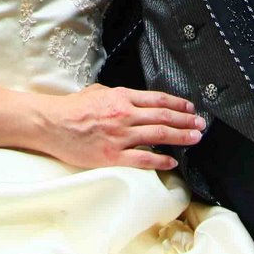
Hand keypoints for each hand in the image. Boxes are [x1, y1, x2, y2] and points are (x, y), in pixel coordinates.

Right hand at [43, 85, 204, 169]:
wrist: (51, 124)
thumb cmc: (72, 108)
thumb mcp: (98, 92)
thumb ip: (119, 95)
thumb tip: (134, 100)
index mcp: (121, 98)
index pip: (157, 100)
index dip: (177, 104)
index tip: (190, 108)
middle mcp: (124, 115)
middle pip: (163, 118)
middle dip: (186, 121)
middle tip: (201, 124)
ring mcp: (119, 137)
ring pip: (158, 137)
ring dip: (180, 137)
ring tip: (195, 138)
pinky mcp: (112, 156)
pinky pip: (142, 160)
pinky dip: (160, 160)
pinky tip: (172, 161)